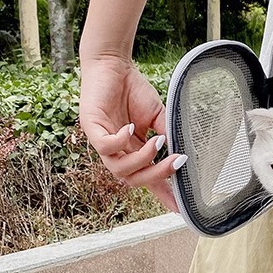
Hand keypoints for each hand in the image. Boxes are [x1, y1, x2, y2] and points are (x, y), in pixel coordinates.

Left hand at [78, 54, 185, 213]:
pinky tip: (132, 128)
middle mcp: (116, 151)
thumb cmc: (131, 89)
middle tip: (176, 164)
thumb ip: (167, 133)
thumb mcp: (157, 115)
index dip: (163, 193)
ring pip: (118, 168)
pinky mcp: (91, 127)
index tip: (179, 208)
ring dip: (142, 159)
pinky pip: (104, 146)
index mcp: (131, 150)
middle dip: (157, 175)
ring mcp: (102, 140)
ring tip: (157, 142)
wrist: (113, 64)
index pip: (147, 177)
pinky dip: (121, 141)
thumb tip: (181, 151)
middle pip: (133, 179)